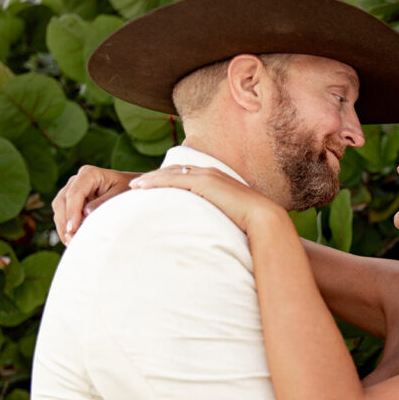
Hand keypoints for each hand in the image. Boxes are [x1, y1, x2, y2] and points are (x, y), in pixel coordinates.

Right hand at [54, 165, 136, 243]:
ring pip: (59, 208)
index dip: (71, 211)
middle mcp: (77, 180)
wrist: (131, 189)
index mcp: (89, 174)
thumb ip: (104, 203)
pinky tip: (70, 239)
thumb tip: (86, 214)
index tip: (73, 228)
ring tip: (70, 242)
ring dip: (63, 226)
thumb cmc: (127, 190)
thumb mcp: (120, 194)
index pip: (74, 193)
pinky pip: (63, 214)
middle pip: (62, 201)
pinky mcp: (71, 201)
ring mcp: (72, 190)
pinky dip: (65, 227)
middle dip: (64, 221)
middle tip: (71, 239)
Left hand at [129, 165, 280, 233]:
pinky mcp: (202, 183)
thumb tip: (217, 229)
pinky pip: (171, 180)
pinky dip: (154, 181)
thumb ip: (222, 215)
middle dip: (156, 176)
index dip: (169, 178)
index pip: (187, 174)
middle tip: (138, 185)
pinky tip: (140, 187)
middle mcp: (210, 173)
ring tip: (134, 186)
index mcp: (218, 178)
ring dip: (150, 178)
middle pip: (175, 170)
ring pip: (170, 173)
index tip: (154, 185)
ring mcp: (206, 176)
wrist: (264, 218)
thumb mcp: (233, 215)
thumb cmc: (253, 222)